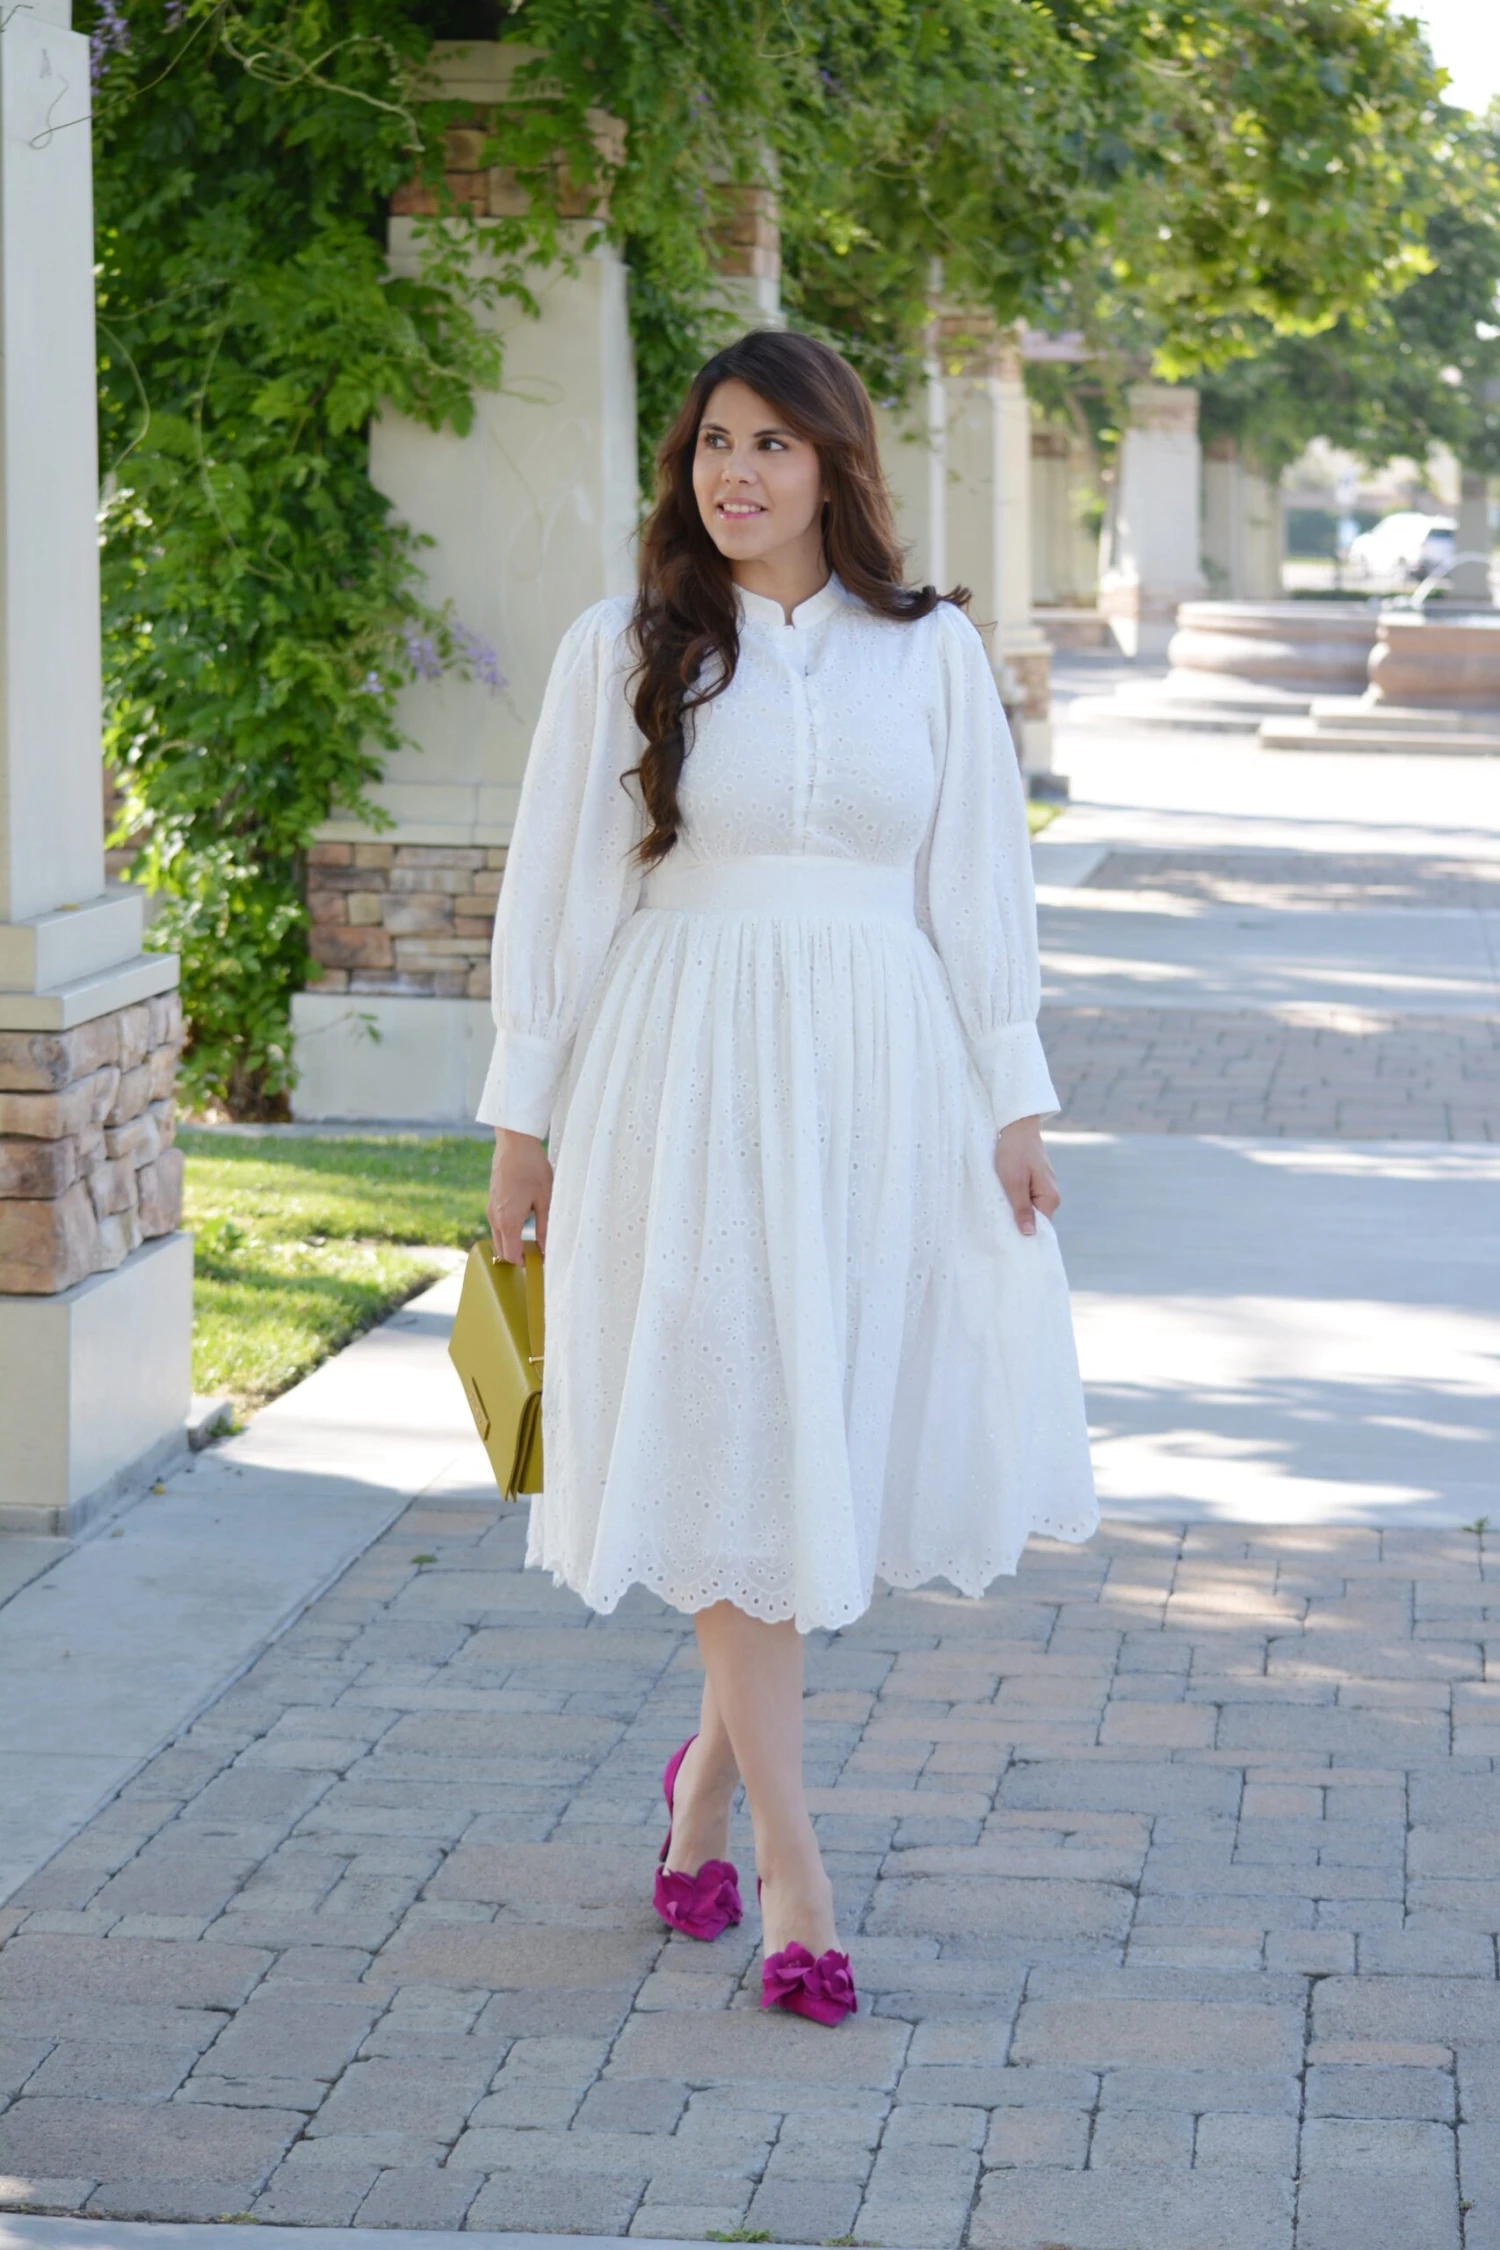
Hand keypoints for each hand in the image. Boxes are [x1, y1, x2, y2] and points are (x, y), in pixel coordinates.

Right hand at [488, 1128, 552, 1262]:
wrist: (514, 1144)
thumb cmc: (532, 1168)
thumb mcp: (545, 1199)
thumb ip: (544, 1228)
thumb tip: (546, 1249)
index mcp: (508, 1220)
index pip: (511, 1255)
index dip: (525, 1263)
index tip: (540, 1262)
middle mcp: (495, 1218)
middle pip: (502, 1250)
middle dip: (517, 1256)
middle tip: (538, 1254)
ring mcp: (491, 1209)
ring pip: (498, 1237)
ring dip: (512, 1243)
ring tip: (534, 1239)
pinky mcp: (492, 1201)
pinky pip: (497, 1225)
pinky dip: (508, 1231)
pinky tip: (525, 1221)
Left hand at [993, 1115, 1059, 1237]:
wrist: (1016, 1126)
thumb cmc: (1014, 1152)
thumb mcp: (1014, 1182)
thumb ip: (1021, 1208)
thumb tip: (1029, 1234)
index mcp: (1050, 1198)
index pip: (1041, 1228)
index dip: (1025, 1234)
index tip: (1008, 1240)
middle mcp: (1051, 1195)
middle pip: (1035, 1219)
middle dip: (1018, 1221)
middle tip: (998, 1224)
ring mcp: (1044, 1188)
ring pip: (1029, 1208)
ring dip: (1014, 1209)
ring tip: (999, 1209)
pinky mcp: (1036, 1181)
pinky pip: (1026, 1197)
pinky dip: (1015, 1199)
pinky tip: (1003, 1197)